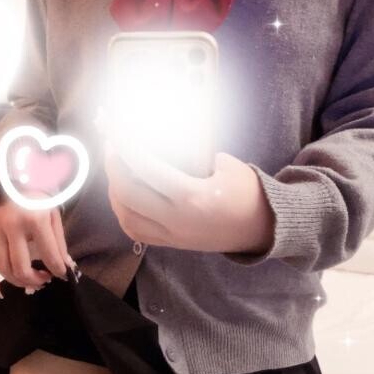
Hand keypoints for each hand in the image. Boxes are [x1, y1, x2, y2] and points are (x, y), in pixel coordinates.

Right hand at [0, 192, 69, 293]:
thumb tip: (65, 268)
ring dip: (16, 281)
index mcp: (35, 220)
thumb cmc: (38, 197)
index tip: (61, 275)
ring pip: (2, 266)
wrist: (14, 177)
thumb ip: (59, 243)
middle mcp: (12, 225)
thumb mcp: (53, 216)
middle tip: (43, 281)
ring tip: (28, 281)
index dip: (58, 270)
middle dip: (35, 280)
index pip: (49, 255)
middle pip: (20, 267)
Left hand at [106, 145, 273, 254]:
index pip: (146, 169)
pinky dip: (123, 212)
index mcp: (192, 197)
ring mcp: (172, 236)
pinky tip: (123, 195)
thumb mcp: (226, 165)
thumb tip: (161, 137)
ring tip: (116, 169)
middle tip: (112, 146)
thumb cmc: (247, 192)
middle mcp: (177, 220)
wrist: (261, 229)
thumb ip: (193, 154)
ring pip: (126, 216)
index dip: (127, 146)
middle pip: (127, 194)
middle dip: (113, 167)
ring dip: (114, 191)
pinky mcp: (171, 244)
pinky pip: (135, 231)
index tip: (118, 129)